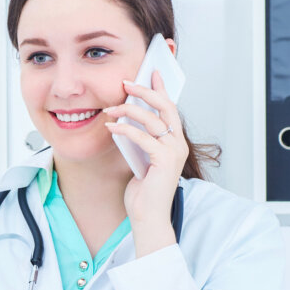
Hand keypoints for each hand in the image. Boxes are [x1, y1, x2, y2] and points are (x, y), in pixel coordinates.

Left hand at [103, 70, 187, 243]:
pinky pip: (142, 137)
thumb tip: (125, 119)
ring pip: (152, 119)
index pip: (170, 109)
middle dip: (145, 91)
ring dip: (129, 110)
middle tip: (127, 82)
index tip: (152, 72)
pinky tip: (111, 126)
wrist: (148, 216)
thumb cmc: (143, 192)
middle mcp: (178, 145)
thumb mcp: (140, 158)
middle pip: (166, 107)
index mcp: (175, 143)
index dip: (161, 89)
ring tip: (111, 108)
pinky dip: (125, 129)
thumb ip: (139, 140)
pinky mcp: (164, 160)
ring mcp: (174, 152)